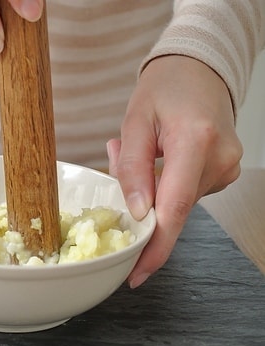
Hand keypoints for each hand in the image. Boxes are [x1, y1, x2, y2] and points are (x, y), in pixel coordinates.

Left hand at [108, 55, 241, 287]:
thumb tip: (139, 213)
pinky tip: (161, 157)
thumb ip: (132, 168)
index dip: (154, 248)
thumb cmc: (167, 88)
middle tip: (120, 160)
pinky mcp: (226, 172)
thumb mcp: (135, 120)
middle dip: (141, 206)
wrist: (200, 68)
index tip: (136, 273)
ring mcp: (228, 167)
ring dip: (152, 191)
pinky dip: (166, 184)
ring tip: (144, 150)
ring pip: (177, 203)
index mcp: (195, 142)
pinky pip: (186, 193)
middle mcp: (219, 160)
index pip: (174, 209)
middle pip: (173, 209)